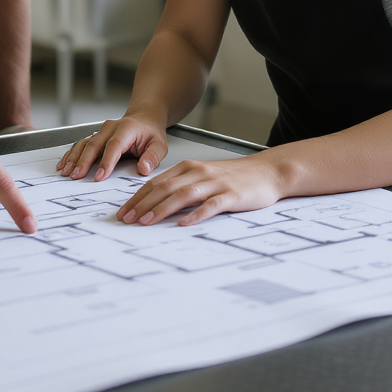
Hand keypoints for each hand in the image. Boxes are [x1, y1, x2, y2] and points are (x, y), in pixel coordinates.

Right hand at [56, 112, 168, 180]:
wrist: (144, 118)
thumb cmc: (150, 133)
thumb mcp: (159, 144)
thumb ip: (152, 157)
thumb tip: (143, 169)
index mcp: (126, 129)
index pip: (114, 145)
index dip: (106, 161)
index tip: (100, 176)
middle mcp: (110, 128)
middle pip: (94, 144)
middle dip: (84, 161)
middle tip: (76, 176)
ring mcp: (100, 131)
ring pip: (84, 143)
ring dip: (74, 158)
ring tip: (66, 172)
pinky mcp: (95, 136)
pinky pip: (80, 144)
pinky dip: (71, 154)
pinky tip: (63, 164)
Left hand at [117, 154, 284, 225]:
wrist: (267, 171)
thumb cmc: (234, 177)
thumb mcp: (204, 176)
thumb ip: (183, 185)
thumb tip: (156, 202)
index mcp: (189, 168)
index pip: (156, 182)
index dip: (137, 197)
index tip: (123, 211)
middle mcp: (199, 173)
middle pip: (164, 188)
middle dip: (142, 204)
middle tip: (127, 219)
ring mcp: (215, 184)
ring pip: (183, 195)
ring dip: (161, 208)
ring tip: (146, 221)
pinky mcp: (231, 195)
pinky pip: (211, 205)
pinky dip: (195, 214)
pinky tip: (184, 224)